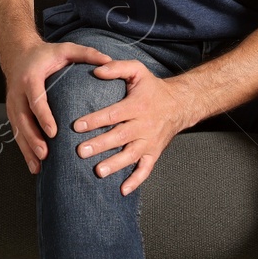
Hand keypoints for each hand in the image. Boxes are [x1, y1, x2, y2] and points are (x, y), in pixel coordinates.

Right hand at [3, 40, 112, 174]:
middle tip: (46, 154)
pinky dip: (24, 150)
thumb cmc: (45, 54)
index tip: (53, 132)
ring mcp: (13, 104)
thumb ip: (86, 54)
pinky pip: (17, 133)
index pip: (35, 99)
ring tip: (39, 166)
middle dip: (33, 138)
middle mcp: (18, 93)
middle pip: (23, 119)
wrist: (18, 54)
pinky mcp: (12, 113)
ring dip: (28, 148)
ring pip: (18, 129)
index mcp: (31, 78)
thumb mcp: (65, 49)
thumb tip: (109, 60)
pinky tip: (34, 166)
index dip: (43, 116)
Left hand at [71, 58, 198, 195]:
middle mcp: (144, 125)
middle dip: (100, 145)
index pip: (114, 114)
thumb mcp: (138, 71)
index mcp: (137, 106)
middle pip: (120, 136)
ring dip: (115, 165)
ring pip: (131, 155)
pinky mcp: (154, 153)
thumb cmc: (153, 87)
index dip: (95, 120)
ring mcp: (149, 141)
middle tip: (80, 151)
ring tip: (98, 171)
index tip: (77, 125)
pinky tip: (123, 190)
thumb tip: (95, 70)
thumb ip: (117, 68)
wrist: (180, 104)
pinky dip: (136, 181)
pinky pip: (146, 169)